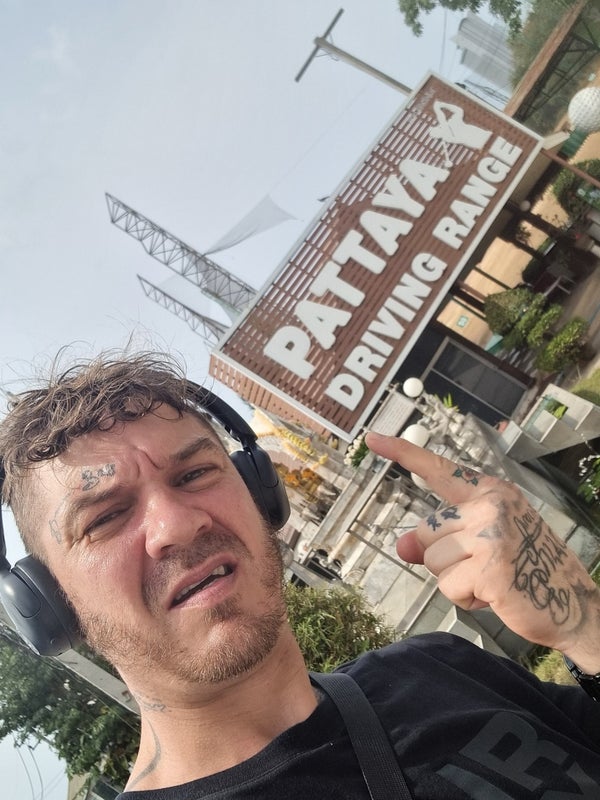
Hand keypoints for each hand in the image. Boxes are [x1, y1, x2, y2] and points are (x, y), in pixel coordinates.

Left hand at [365, 431, 599, 672]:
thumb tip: (401, 544)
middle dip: (443, 556)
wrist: (574, 605)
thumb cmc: (526, 569)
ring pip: (434, 561)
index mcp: (491, 492)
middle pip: (427, 530)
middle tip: (482, 566)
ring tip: (491, 581)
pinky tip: (495, 596)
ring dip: (455, 581)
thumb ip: (440, 539)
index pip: (440, 469)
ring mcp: (492, 535)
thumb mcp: (483, 543)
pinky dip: (466, 600)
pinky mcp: (491, 569)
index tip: (372, 438)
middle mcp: (491, 506)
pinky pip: (449, 588)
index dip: (403, 453)